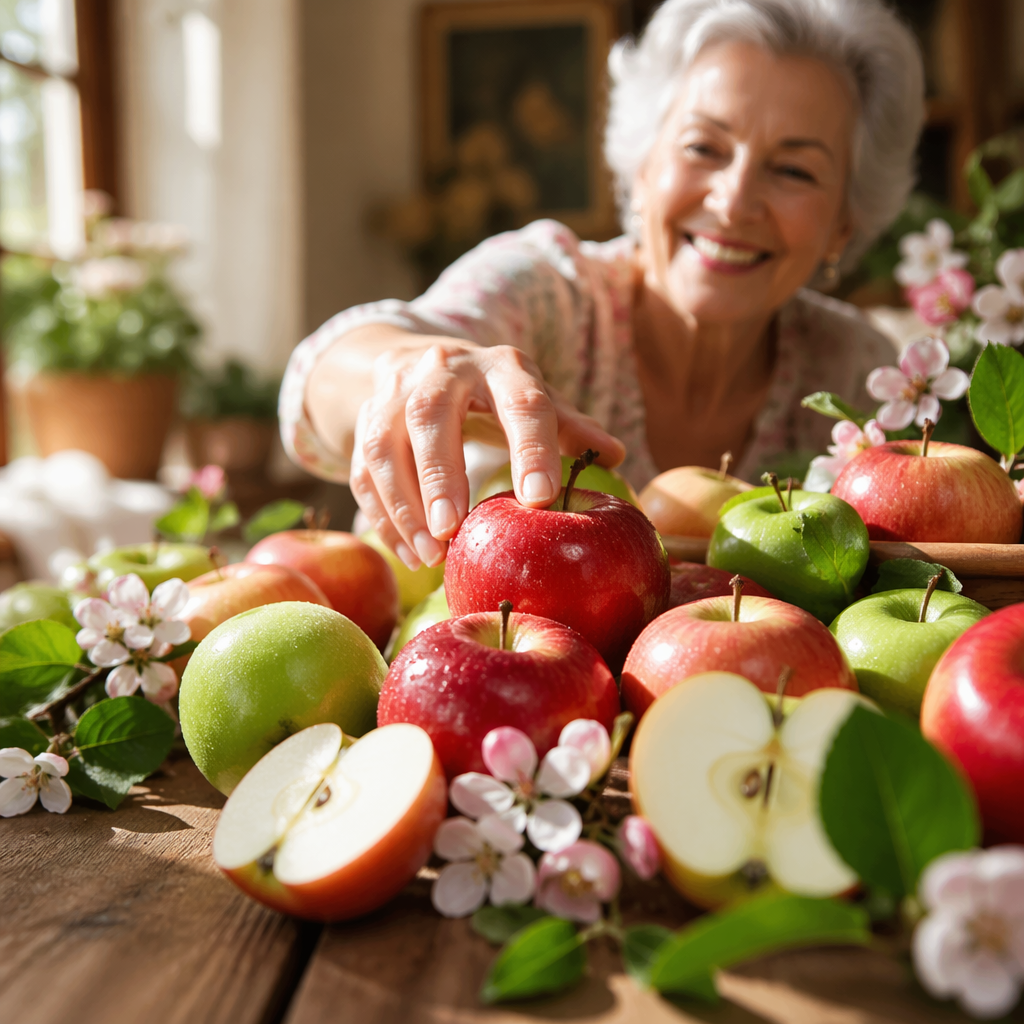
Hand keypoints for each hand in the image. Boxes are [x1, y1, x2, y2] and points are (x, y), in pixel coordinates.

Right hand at [349, 340, 625, 569]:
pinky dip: (383, 516)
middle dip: (439, 474)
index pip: (520, 401)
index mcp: (499, 367)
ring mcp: (393, 393)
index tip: (540, 497)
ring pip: (383, 445)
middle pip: (430, 415)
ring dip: (403, 504)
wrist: (418, 359)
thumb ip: (568, 426)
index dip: (531, 447)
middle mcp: (440, 370)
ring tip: (429, 554)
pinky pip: (362, 470)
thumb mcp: (531, 398)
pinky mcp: (363, 422)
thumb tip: (616, 455)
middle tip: (452, 529)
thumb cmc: (493, 392)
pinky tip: (408, 554)